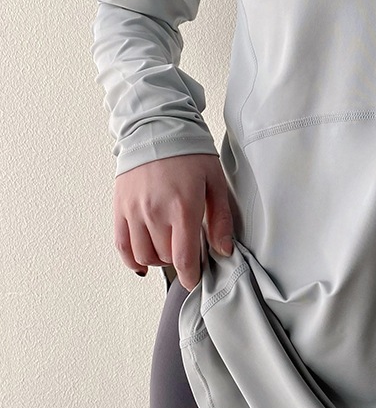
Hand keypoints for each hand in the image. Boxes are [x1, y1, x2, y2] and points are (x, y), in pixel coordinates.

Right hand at [113, 153, 234, 291]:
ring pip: (143, 255)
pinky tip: (143, 261)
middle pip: (165, 257)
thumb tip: (223, 251)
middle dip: (180, 259)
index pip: (183, 258)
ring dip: (158, 258)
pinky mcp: (120, 207)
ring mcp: (134, 211)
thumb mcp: (215, 182)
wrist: (156, 127)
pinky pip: (121, 245)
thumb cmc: (190, 153)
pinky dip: (131, 259)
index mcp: (183, 206)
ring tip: (169, 247)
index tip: (195, 280)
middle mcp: (155, 212)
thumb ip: (220, 220)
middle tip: (188, 247)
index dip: (190, 276)